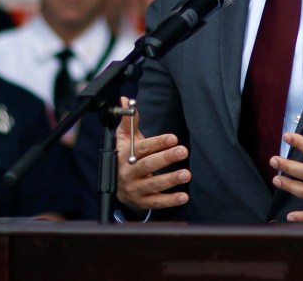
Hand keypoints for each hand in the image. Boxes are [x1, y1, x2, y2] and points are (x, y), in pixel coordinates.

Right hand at [115, 97, 191, 212]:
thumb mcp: (124, 140)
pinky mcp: (142, 202)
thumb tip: (125, 100)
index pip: (141, 148)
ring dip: (170, 179)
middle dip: (166, 158)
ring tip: (187, 174)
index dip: (157, 143)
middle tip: (183, 151)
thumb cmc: (125, 157)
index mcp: (124, 155)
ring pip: (153, 185)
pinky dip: (170, 201)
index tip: (173, 138)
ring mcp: (135, 189)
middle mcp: (128, 173)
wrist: (116, 187)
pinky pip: (157, 202)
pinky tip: (184, 196)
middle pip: (148, 165)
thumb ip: (128, 122)